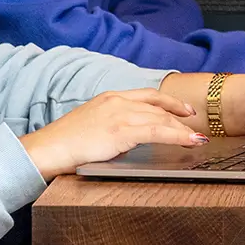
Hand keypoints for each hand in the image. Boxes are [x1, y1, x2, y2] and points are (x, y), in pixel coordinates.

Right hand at [21, 88, 204, 179]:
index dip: (169, 102)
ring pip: (161, 118)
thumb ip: (112, 125)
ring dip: (182, 129)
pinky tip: (189, 141)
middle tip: (195, 126)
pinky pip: (158, 131)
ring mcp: (120, 114)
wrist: (48, 148)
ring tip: (196, 138)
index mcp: (110, 98)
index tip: (184, 109)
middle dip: (179, 116)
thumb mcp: (92, 125)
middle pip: (157, 107)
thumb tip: (127, 136)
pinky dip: (177, 136)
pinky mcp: (121, 130)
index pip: (147, 96)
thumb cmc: (65, 143)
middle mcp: (117, 101)